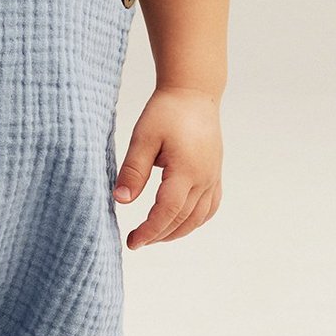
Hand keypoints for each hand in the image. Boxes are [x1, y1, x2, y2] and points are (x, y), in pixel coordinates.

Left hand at [113, 86, 221, 247]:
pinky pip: (210, 206)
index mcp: (186, 170)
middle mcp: (204, 178)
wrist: (193, 92)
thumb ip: (133, 170)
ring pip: (199, 217)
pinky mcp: (215, 173)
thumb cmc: (166, 111)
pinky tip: (180, 223)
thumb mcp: (143, 137)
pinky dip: (195, 221)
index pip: (167, 212)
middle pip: (183, 219)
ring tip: (154, 236)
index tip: (132, 242)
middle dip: (159, 235)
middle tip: (136, 241)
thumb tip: (121, 200)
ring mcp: (213, 177)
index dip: (149, 231)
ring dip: (177, 232)